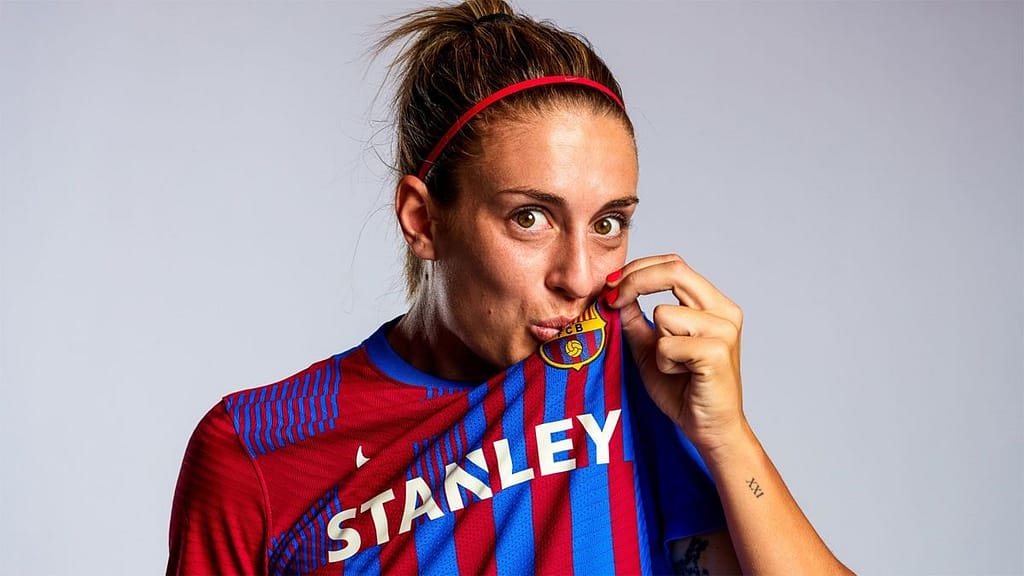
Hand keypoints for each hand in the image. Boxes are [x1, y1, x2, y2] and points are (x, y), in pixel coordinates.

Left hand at [605, 254, 746, 453]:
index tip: (611, 284)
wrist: (710, 429)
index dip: (638, 268)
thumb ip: (636, 320)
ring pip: (664, 313)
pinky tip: (682, 375)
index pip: (674, 265)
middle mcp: (725, 311)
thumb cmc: (683, 390)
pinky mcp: (717, 352)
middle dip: (634, 281)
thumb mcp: (651, 348)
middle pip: (674, 271)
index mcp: (713, 304)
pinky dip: (664, 362)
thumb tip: (614, 293)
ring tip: (673, 365)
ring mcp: (724, 330)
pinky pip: (667, 344)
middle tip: (611, 299)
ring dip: (656, 343)